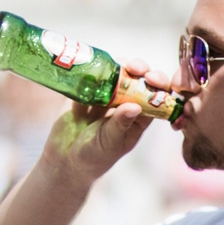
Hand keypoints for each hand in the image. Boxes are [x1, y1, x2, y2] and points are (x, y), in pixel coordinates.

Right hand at [39, 59, 169, 185]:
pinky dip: (94, 69)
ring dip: (119, 65)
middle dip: (141, 69)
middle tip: (134, 68)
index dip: (159, 85)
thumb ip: (120, 124)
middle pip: (140, 79)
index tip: (152, 79)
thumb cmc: (94, 157)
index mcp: (139, 117)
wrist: (64, 159)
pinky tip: (93, 68)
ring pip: (118, 73)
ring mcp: (107, 96)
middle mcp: (126, 103)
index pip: (156, 97)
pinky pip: (93, 76)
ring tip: (115, 65)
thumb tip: (135, 106)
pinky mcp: (87, 91)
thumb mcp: (109, 143)